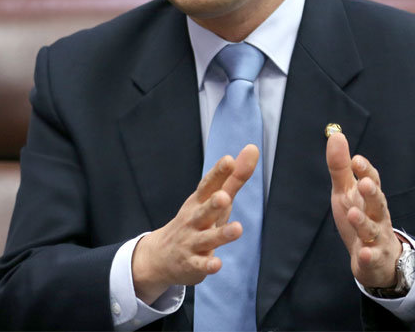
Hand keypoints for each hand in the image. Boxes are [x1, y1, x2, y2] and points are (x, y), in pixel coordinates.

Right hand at [131, 144, 258, 304]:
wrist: (161, 255)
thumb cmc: (197, 219)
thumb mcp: (213, 198)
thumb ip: (234, 177)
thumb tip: (253, 148)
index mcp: (200, 200)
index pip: (209, 184)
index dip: (218, 173)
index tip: (229, 160)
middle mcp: (195, 219)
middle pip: (205, 210)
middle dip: (214, 203)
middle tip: (224, 197)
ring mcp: (192, 241)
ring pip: (207, 238)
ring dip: (221, 234)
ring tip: (237, 229)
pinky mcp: (192, 264)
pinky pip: (200, 266)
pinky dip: (208, 265)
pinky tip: (217, 263)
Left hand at [326, 132, 401, 288]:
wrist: (378, 259)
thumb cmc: (360, 216)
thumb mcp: (346, 191)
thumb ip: (340, 166)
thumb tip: (336, 135)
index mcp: (369, 197)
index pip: (371, 180)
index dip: (365, 171)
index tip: (356, 160)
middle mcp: (377, 215)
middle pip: (377, 203)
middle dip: (372, 193)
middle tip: (364, 183)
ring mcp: (377, 238)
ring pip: (373, 230)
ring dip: (364, 222)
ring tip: (353, 214)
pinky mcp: (374, 259)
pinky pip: (372, 258)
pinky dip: (368, 255)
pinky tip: (363, 253)